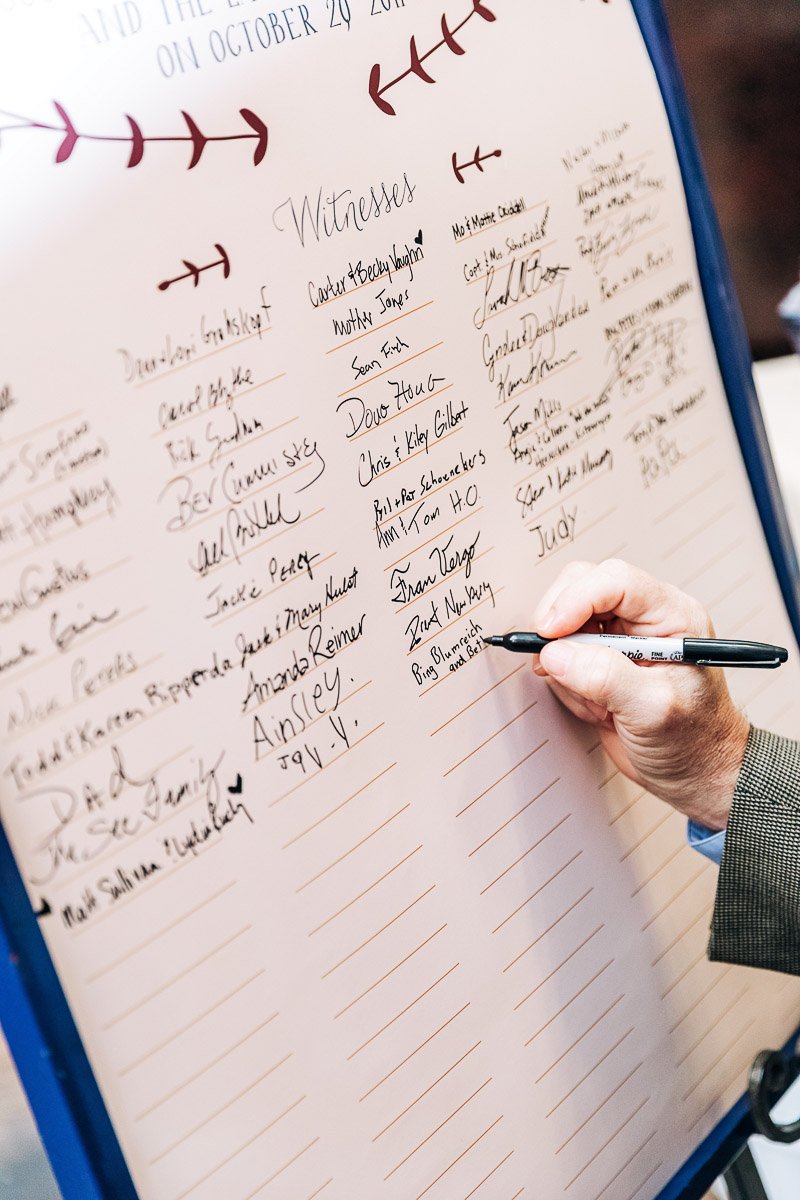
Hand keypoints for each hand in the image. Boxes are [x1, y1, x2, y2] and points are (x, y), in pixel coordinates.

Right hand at [531, 559, 749, 829]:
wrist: (696, 775)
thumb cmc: (694, 743)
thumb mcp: (652, 710)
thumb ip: (604, 678)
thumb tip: (555, 654)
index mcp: (672, 616)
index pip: (616, 582)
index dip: (576, 599)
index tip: (549, 632)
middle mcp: (647, 619)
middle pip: (584, 587)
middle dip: (562, 627)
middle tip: (553, 663)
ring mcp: (623, 638)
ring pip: (567, 622)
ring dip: (567, 665)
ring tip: (597, 704)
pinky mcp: (603, 658)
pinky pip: (564, 654)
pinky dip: (567, 682)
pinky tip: (596, 708)